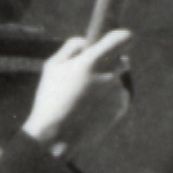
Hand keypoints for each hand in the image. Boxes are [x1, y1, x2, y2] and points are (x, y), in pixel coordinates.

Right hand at [25, 30, 134, 152]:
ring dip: (107, 84)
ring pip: (117, 80)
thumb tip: (87, 41)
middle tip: (91, 73)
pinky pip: (118, 96)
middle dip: (110, 63)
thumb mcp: (52, 66)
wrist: (57, 137)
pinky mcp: (122, 107)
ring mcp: (118, 92)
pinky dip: (108, 99)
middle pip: (122, 60)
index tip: (118, 38)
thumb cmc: (50, 99)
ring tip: (83, 99)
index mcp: (93, 62)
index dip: (121, 36)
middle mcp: (110, 75)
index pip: (122, 38)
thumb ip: (72, 47)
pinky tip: (90, 109)